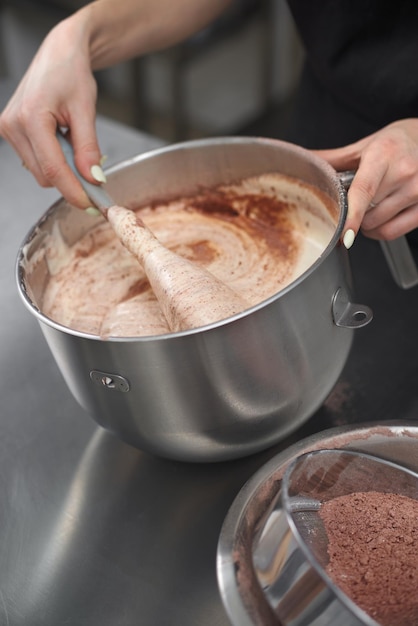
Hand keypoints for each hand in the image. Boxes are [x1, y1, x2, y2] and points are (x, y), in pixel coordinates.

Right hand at [0, 14, 103, 208]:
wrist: (58, 54)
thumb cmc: (72, 74)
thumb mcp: (86, 110)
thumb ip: (88, 148)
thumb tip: (93, 180)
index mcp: (31, 118)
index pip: (53, 169)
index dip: (74, 191)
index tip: (91, 206)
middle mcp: (13, 126)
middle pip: (45, 176)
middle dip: (71, 179)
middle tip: (94, 170)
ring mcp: (9, 130)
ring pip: (40, 172)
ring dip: (62, 168)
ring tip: (73, 141)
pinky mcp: (11, 132)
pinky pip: (35, 161)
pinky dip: (53, 160)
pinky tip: (62, 141)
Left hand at [313, 119, 417, 246]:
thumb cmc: (396, 143)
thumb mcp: (364, 146)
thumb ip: (333, 158)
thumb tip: (304, 160)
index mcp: (383, 154)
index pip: (364, 191)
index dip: (353, 216)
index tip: (344, 235)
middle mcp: (404, 172)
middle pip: (367, 214)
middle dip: (354, 215)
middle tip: (357, 202)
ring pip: (379, 226)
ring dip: (367, 225)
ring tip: (372, 207)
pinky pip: (394, 232)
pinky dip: (381, 231)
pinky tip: (382, 218)